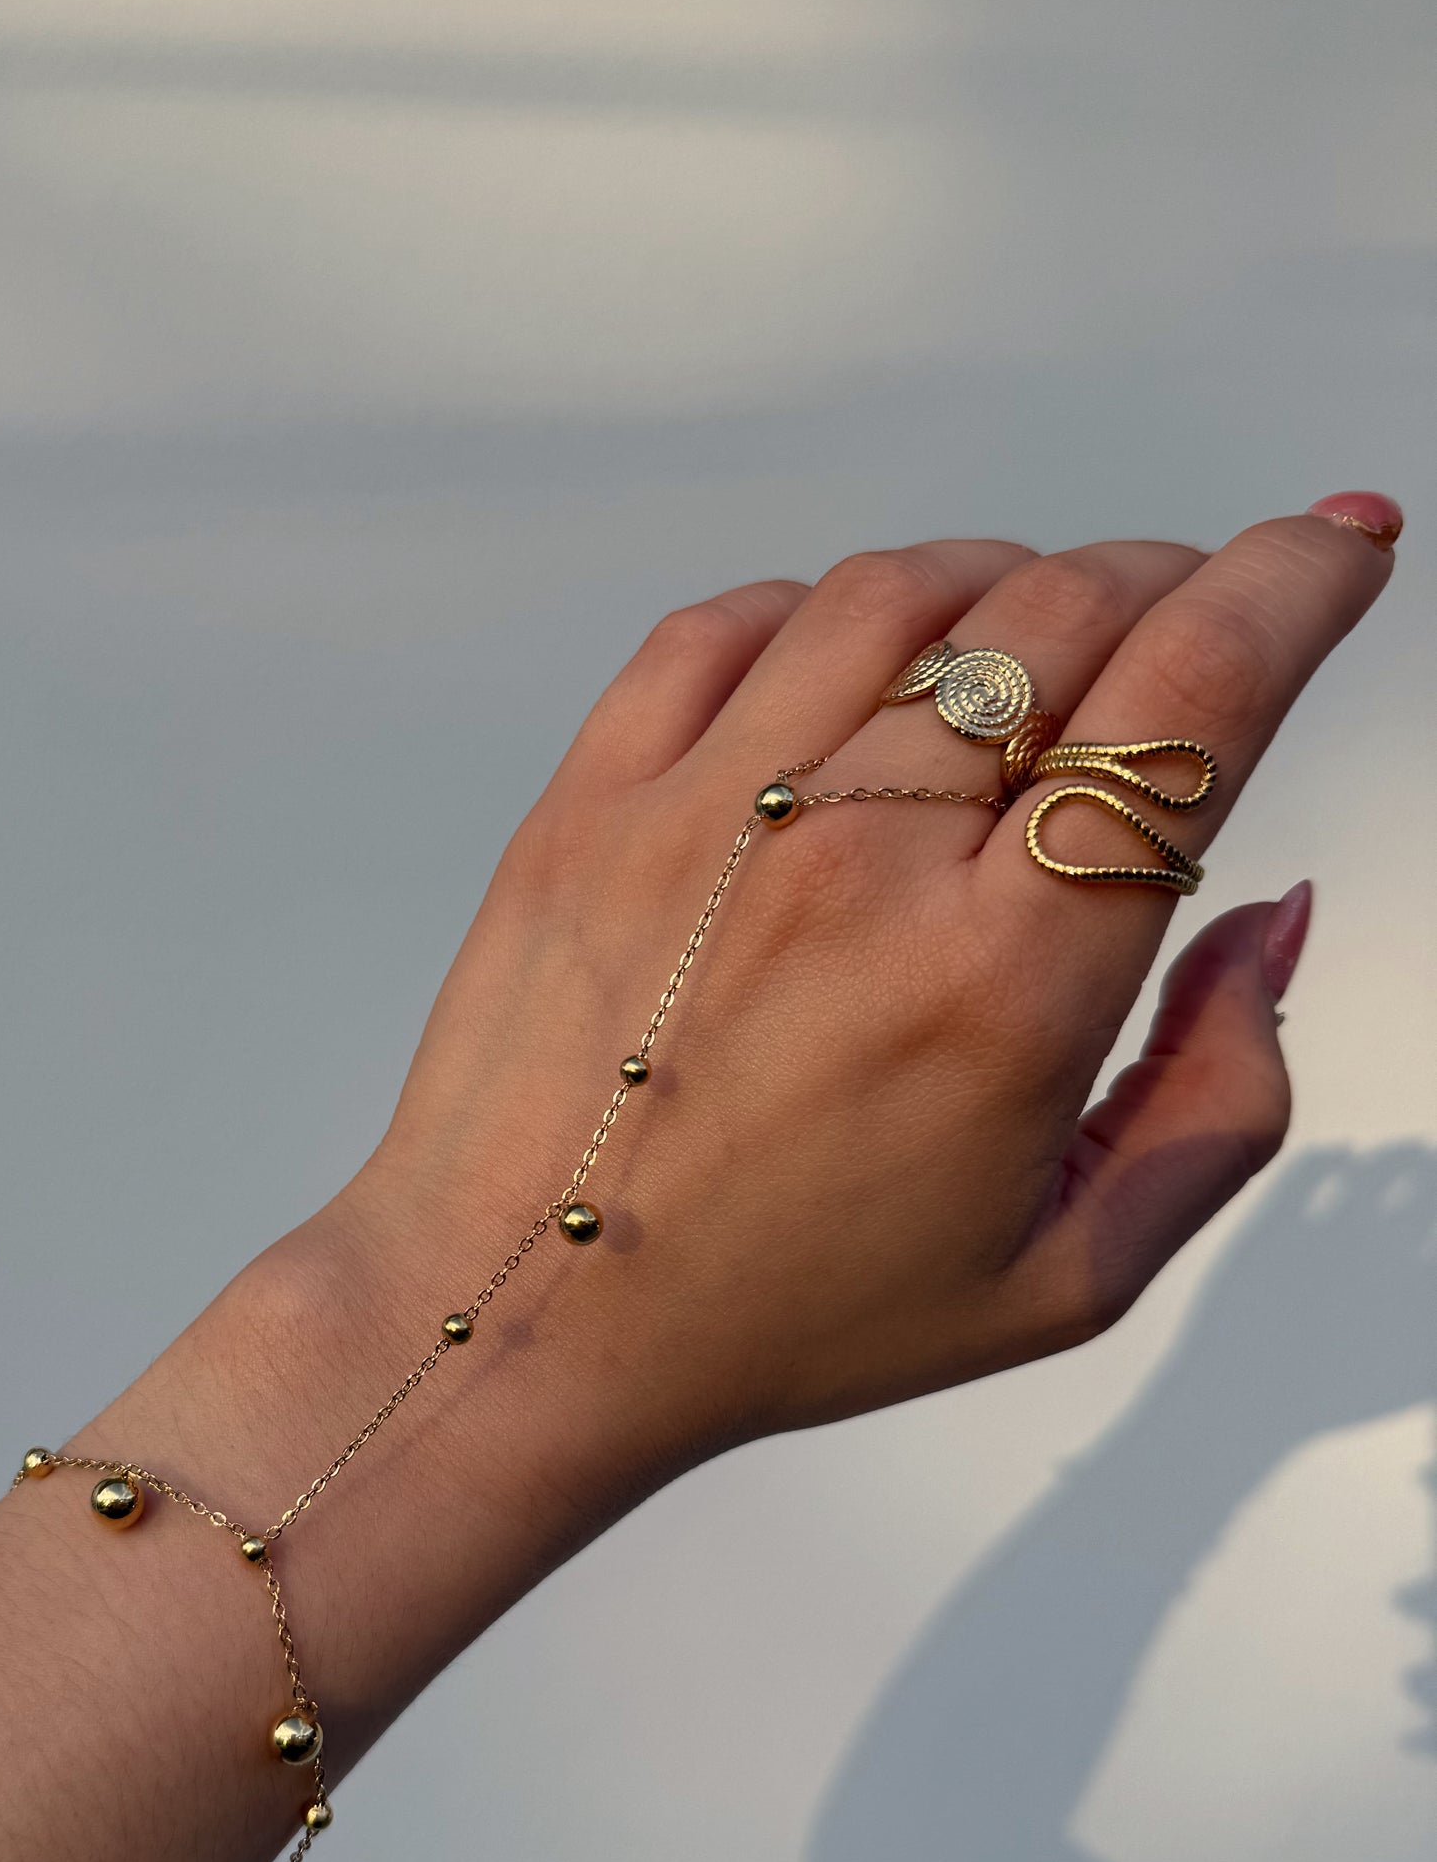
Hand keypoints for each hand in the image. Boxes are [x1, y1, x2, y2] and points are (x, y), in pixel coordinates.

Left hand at [323, 507, 1395, 1497]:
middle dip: (1174, 581)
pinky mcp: (594, 799)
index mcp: (1002, 983)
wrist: (519, 1320)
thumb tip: (1270, 917)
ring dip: (1010, 580)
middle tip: (1190, 619)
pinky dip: (825, 609)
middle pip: (1065, 613)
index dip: (1297, 585)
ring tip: (1035, 639)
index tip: (1343, 541)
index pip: (1193, 699)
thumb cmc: (785, 1314)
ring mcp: (711, 814)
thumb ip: (1220, 1101)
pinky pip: (731, 622)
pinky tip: (857, 668)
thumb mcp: (1063, 1276)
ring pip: (904, 590)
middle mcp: (863, 865)